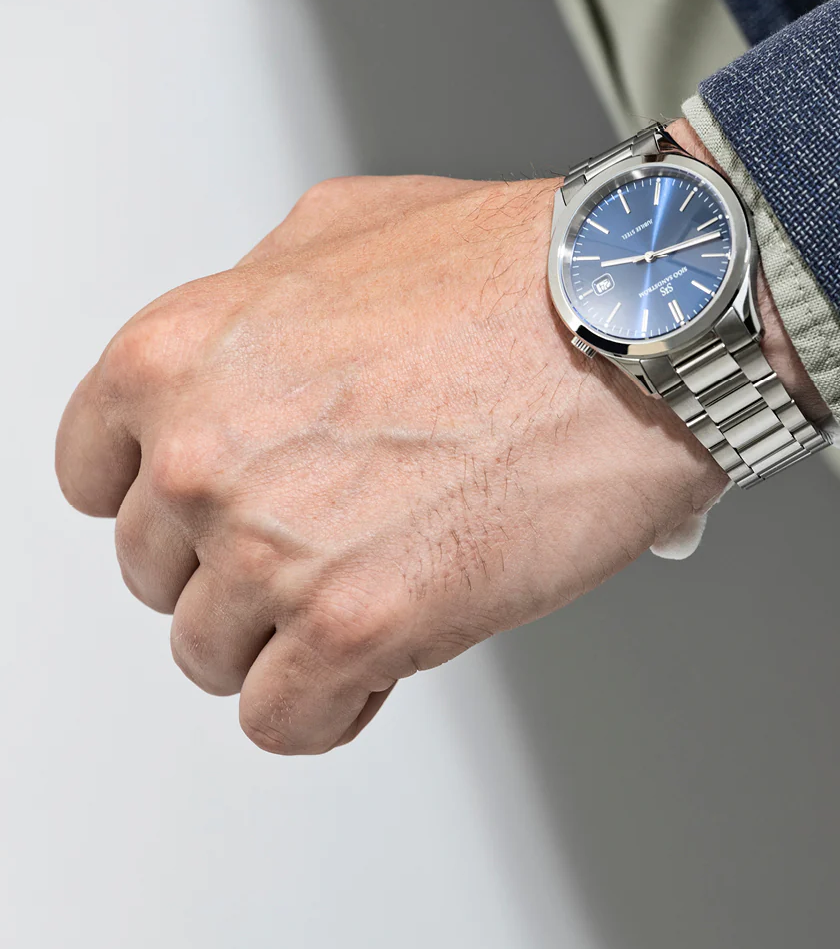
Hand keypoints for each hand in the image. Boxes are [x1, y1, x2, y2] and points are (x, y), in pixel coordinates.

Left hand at [56, 172, 728, 753]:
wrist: (636, 319)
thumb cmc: (518, 269)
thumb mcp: (344, 227)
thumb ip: (258, 297)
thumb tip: (253, 361)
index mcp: (180, 356)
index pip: (95, 474)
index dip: (161, 499)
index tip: (206, 513)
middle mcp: (205, 456)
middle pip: (158, 570)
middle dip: (233, 563)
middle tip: (322, 539)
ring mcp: (273, 550)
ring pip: (212, 654)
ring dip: (283, 636)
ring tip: (366, 592)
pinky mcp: (358, 627)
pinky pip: (284, 721)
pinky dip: (328, 705)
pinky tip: (381, 660)